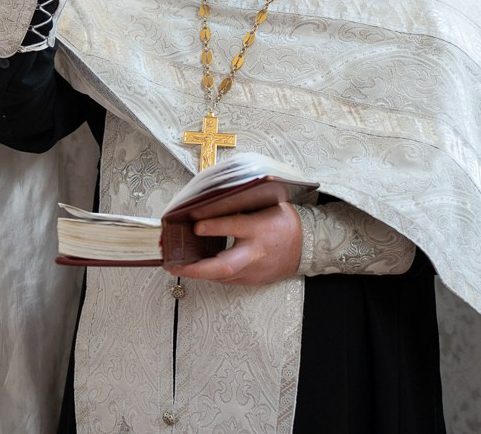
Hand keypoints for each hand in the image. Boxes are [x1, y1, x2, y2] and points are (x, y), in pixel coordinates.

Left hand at [166, 202, 301, 285]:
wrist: (307, 247)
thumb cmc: (283, 221)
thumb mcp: (267, 204)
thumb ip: (241, 204)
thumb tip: (211, 200)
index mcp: (260, 229)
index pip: (235, 227)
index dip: (215, 227)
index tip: (195, 226)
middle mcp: (256, 253)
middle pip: (225, 266)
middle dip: (196, 268)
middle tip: (173, 264)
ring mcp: (254, 271)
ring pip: (222, 276)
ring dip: (197, 272)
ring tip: (175, 264)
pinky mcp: (252, 280)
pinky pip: (226, 279)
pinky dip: (209, 274)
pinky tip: (195, 268)